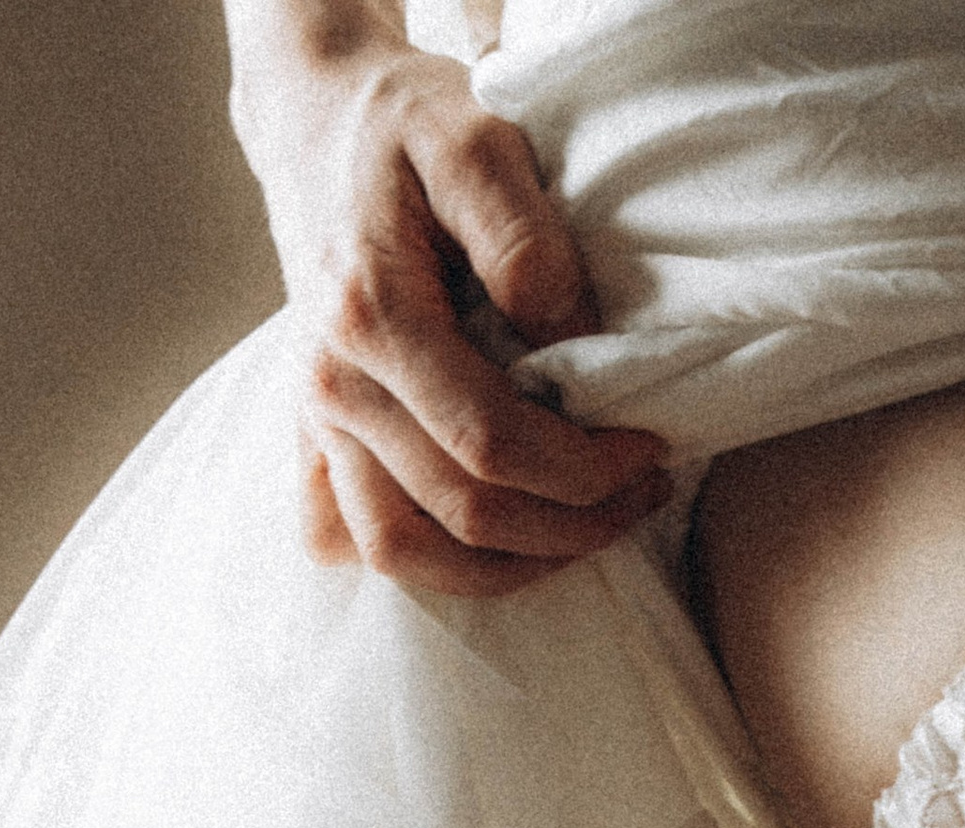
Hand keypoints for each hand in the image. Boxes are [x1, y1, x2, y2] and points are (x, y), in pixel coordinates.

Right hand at [235, 31, 670, 595]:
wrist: (322, 124)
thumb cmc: (406, 129)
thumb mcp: (478, 140)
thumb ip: (524, 240)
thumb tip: (568, 340)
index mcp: (370, 318)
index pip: (490, 443)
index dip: (584, 470)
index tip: (649, 449)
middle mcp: (331, 386)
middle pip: (462, 512)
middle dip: (572, 523)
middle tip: (643, 490)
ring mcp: (317, 422)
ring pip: (409, 554)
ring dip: (510, 565)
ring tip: (585, 531)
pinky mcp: (315, 440)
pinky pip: (355, 542)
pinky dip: (429, 564)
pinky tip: (496, 541)